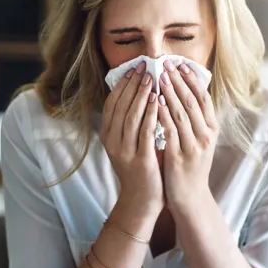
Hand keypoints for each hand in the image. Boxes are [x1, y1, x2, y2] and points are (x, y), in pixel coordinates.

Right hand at [100, 61, 163, 217]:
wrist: (142, 201)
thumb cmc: (141, 170)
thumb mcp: (130, 144)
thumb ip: (133, 123)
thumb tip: (142, 95)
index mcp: (108, 136)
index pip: (112, 103)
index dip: (122, 84)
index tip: (134, 68)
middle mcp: (112, 142)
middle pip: (121, 106)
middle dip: (133, 84)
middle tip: (145, 66)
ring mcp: (124, 151)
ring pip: (131, 116)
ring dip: (142, 94)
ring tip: (152, 78)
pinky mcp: (140, 160)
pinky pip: (145, 132)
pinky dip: (152, 114)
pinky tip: (160, 100)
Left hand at [157, 60, 219, 213]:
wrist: (190, 197)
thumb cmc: (191, 166)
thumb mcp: (199, 141)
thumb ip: (195, 120)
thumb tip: (185, 93)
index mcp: (212, 130)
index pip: (204, 98)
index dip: (193, 80)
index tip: (181, 65)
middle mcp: (206, 136)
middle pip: (192, 101)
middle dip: (178, 81)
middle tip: (166, 63)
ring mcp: (193, 146)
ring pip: (181, 113)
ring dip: (169, 92)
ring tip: (158, 76)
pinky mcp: (179, 156)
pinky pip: (169, 130)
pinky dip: (162, 114)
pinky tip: (154, 101)